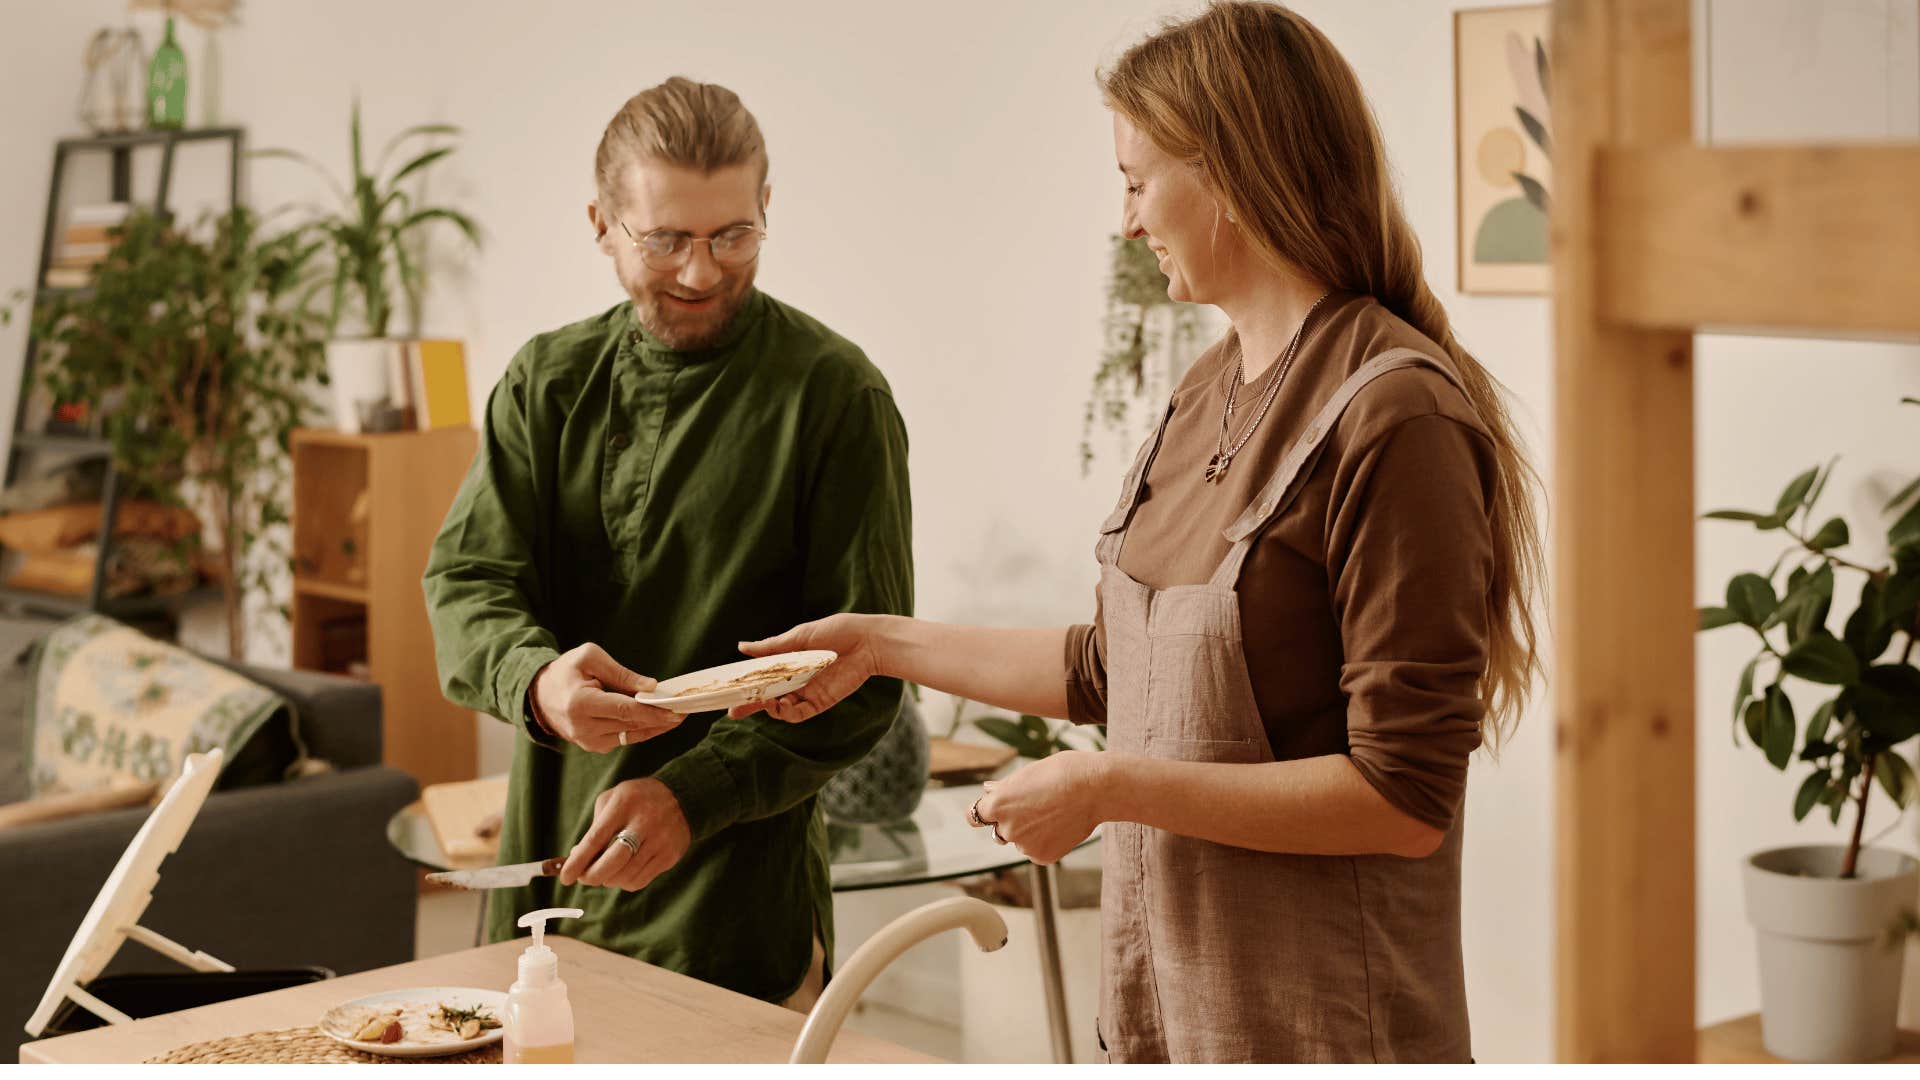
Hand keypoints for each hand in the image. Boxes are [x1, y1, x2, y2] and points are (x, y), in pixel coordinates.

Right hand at [532, 643, 680, 752]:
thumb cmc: (565, 671)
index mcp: (581, 704)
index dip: (653, 712)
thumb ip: (621, 673)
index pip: (625, 710)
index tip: (677, 710)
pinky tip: (660, 720)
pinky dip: (643, 729)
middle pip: (632, 724)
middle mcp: (584, 728)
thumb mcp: (589, 658)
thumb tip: (650, 687)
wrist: (539, 697)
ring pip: (632, 735)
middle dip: (661, 718)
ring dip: (656, 726)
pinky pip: (626, 738)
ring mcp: (589, 741)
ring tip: (679, 715)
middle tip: (687, 709)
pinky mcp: (595, 746)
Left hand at [558, 778, 691, 890]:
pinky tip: (622, 872)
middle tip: (583, 877)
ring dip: (608, 880)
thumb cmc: (637, 799)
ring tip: (605, 871)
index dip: (578, 861)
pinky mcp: (669, 856)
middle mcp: (644, 823)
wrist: (682, 796)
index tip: (565, 876)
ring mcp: (659, 841)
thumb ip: (595, 825)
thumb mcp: (613, 798)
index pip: (596, 839)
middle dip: (591, 876)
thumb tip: (579, 857)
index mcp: (624, 805)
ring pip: (625, 876)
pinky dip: (624, 882)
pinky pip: (640, 881)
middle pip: (612, 863)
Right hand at [727, 613, 885, 722]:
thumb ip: (772, 646)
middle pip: (767, 696)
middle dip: (749, 705)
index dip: (745, 685)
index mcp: (788, 662)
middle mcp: (795, 679)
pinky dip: (786, 713)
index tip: (727, 691)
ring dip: (769, 708)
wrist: (867, 641)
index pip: (762, 676)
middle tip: (733, 710)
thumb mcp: (799, 636)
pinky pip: (799, 714)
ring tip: (766, 702)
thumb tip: (741, 647)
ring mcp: (807, 691)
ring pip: (781, 708)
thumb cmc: (836, 631)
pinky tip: (780, 706)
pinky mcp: (820, 701)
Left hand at [972, 751, 1109, 864]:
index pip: (975, 816)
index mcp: (998, 805)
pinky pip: (1037, 850)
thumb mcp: (1028, 773)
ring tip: (1055, 813)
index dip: (985, 812)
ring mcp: (1025, 846)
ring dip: (1030, 832)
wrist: (1095, 788)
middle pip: (999, 830)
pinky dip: (1046, 841)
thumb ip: (1005, 787)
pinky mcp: (1043, 857)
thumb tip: (987, 790)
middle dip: (1011, 822)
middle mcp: (1006, 829)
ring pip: (1021, 841)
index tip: (993, 810)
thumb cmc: (1062, 773)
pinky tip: (1062, 825)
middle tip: (1037, 807)